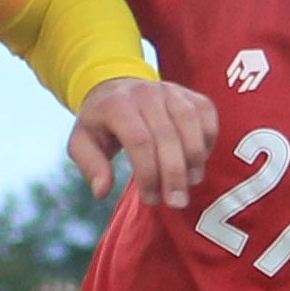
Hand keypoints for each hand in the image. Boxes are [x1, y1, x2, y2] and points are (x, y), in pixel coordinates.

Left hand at [68, 76, 214, 207]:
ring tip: (190, 183)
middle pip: (167, 135)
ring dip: (195, 158)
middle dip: (174, 174)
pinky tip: (198, 162)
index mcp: (117, 105)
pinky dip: (208, 140)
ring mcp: (171, 90)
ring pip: (190, 123)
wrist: (117, 89)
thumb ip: (90, 166)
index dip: (148, 174)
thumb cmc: (101, 124)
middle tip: (176, 202)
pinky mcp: (190, 93)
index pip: (139, 140)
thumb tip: (102, 191)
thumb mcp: (81, 143)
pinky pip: (207, 115)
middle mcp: (146, 92)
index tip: (151, 199)